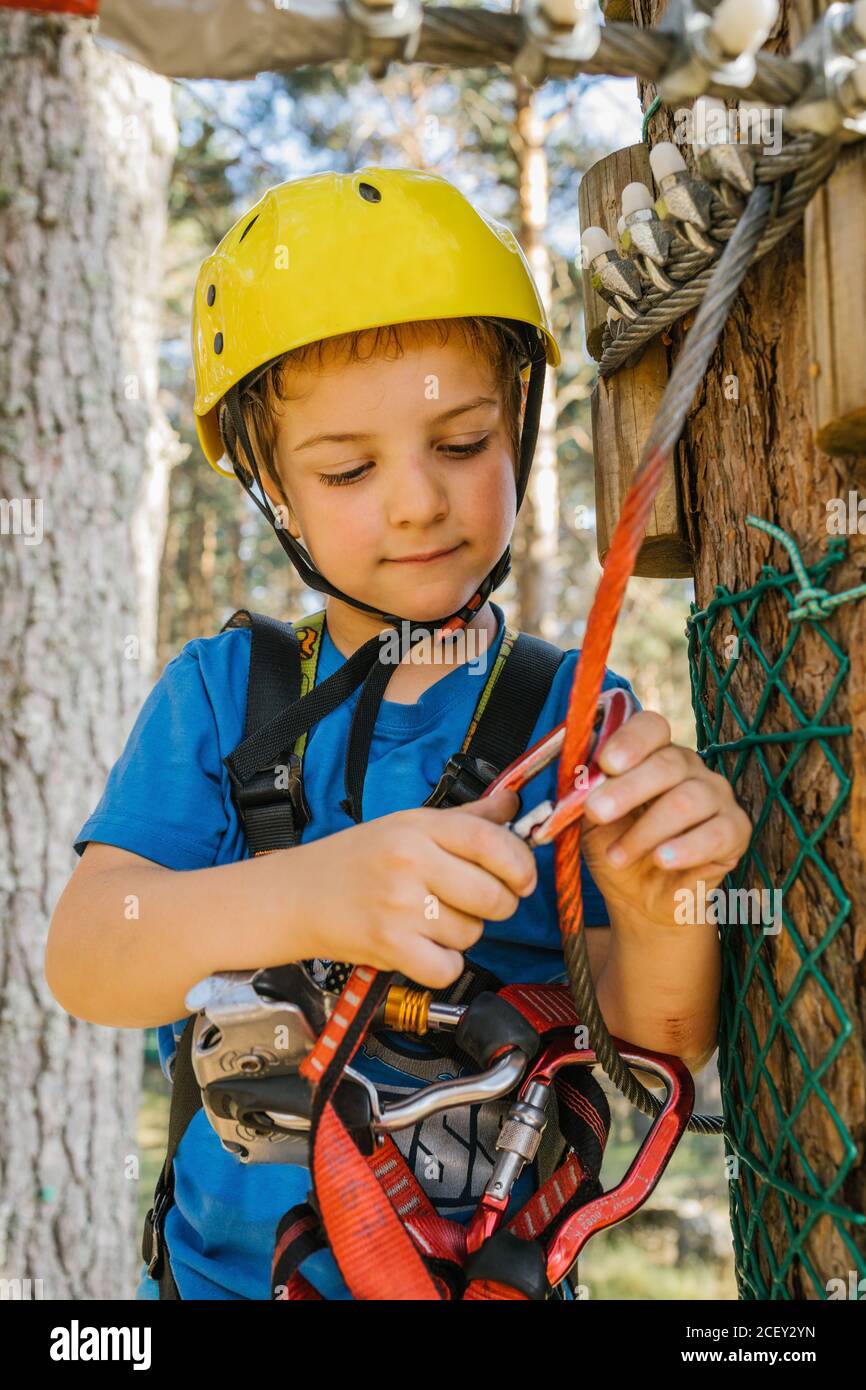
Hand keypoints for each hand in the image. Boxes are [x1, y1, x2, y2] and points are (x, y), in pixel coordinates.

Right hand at [303, 786, 536, 988]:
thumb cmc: (353, 860)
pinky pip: (447, 967)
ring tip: (430, 920)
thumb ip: (466, 818)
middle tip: (477, 904)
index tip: (523, 878)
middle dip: (497, 906)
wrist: (294, 896)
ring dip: (462, 934)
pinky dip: (442, 964)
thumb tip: (514, 806)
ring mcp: (399, 905)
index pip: (492, 841)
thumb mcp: (407, 824)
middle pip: (492, 895)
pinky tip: (422, 948)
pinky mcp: (389, 945)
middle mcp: (410, 861)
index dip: (521, 864)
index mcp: (418, 827)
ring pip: (471, 933)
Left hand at [580, 710, 752, 927]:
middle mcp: (690, 768)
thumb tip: (581, 775)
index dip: (631, 740)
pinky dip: (686, 848)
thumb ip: (587, 794)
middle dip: (628, 789)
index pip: (652, 728)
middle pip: (668, 763)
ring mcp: (717, 796)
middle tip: (596, 812)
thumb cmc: (616, 849)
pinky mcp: (736, 830)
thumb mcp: (591, 821)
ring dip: (647, 830)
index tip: (606, 764)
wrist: (641, 900)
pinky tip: (662, 860)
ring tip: (618, 857)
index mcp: (653, 754)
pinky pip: (718, 833)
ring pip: (689, 800)